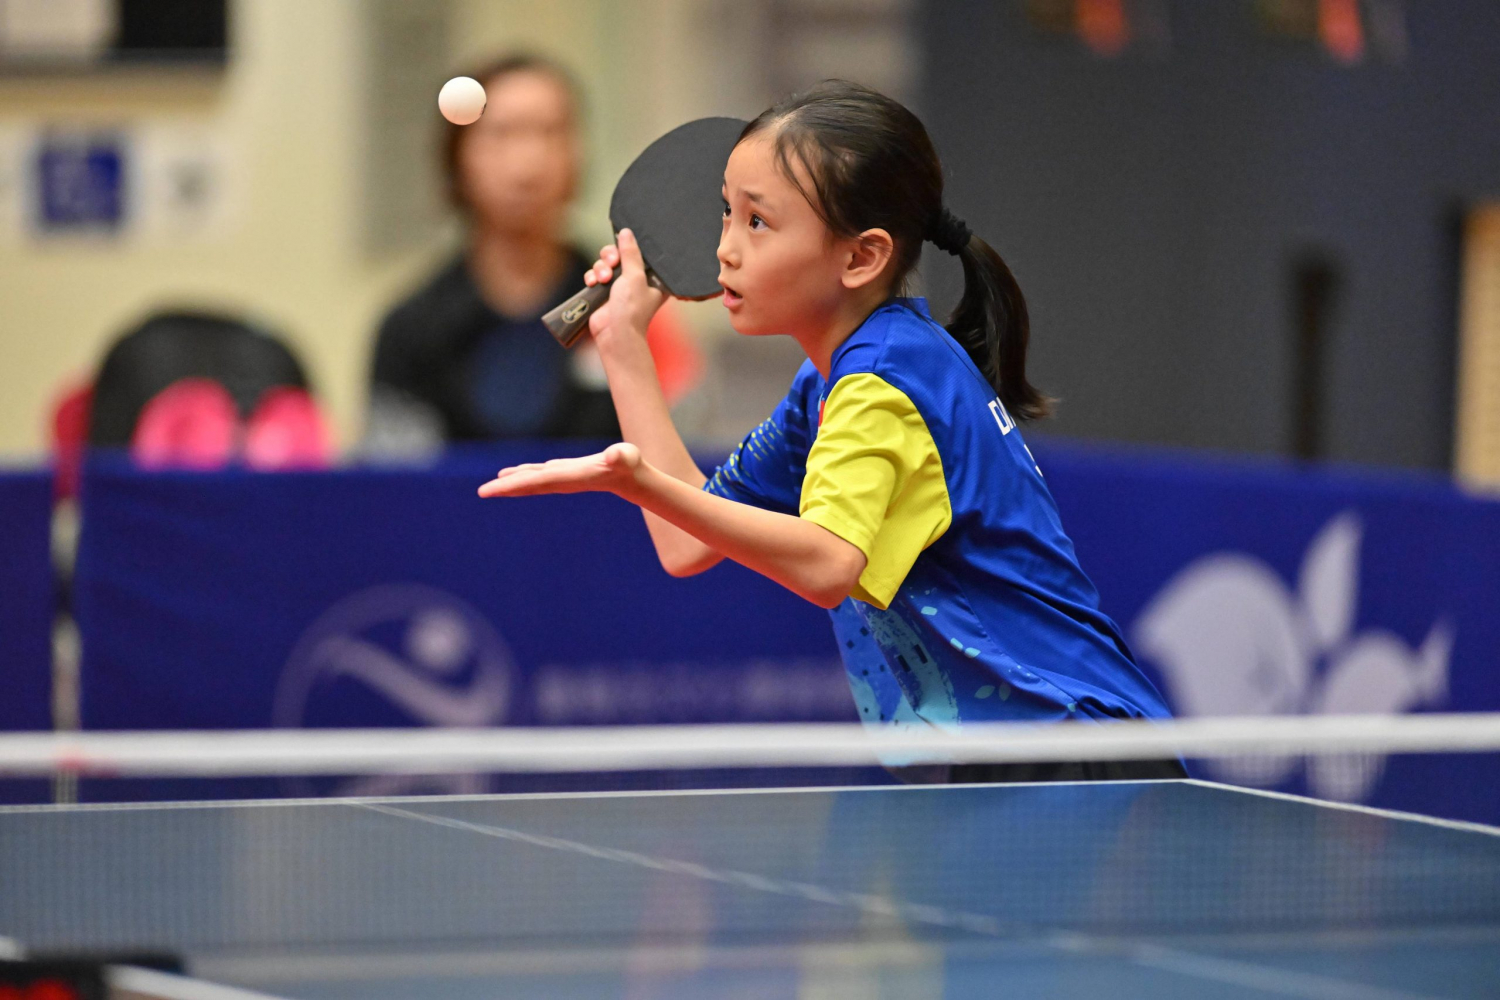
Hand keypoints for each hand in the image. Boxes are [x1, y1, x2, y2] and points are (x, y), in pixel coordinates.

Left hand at [478, 442, 643, 498]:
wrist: (632, 477)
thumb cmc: (629, 465)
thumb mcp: (626, 456)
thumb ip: (620, 456)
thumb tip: (614, 456)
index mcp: (570, 478)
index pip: (537, 482)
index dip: (515, 484)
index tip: (494, 489)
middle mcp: (561, 481)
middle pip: (528, 486)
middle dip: (505, 489)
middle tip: (481, 492)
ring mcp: (561, 478)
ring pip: (530, 482)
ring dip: (509, 484)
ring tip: (489, 487)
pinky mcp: (563, 472)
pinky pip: (537, 475)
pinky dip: (521, 475)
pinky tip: (510, 473)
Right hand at [583, 228, 664, 352]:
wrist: (615, 333)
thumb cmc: (631, 309)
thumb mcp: (635, 275)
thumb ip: (630, 253)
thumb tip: (626, 233)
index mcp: (652, 278)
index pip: (641, 254)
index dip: (630, 248)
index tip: (623, 248)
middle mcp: (637, 281)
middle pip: (620, 255)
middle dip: (611, 258)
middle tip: (611, 263)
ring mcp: (619, 287)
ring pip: (605, 264)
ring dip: (601, 268)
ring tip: (602, 279)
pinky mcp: (604, 292)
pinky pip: (595, 275)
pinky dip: (593, 277)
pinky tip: (593, 283)